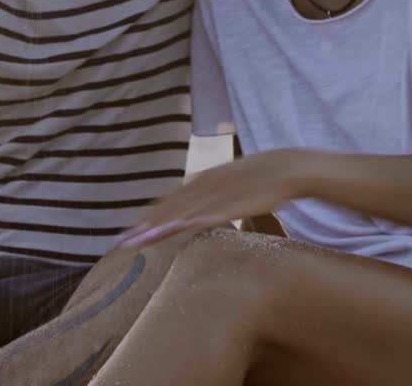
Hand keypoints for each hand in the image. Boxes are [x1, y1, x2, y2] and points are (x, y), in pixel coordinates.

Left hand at [117, 150, 306, 248]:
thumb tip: (193, 215)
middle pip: (172, 207)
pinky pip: (212, 213)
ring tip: (145, 239)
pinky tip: (181, 228)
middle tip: (125, 243)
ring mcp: (220, 193)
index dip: (149, 217)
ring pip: (187, 211)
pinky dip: (196, 219)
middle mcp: (206, 185)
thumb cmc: (258, 179)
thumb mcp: (228, 185)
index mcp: (202, 181)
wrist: (286, 167)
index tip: (130, 233)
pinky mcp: (237, 202)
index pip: (170, 201)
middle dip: (148, 224)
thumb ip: (209, 198)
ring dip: (165, 225)